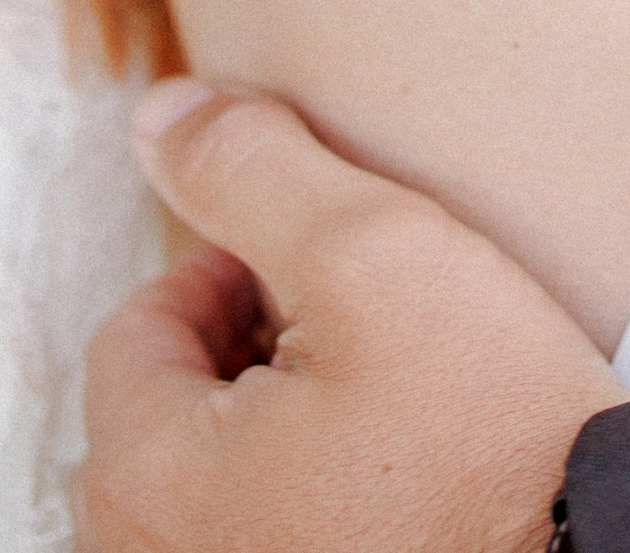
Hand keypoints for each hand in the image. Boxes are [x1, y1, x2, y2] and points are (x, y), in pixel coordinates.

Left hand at [76, 79, 623, 552]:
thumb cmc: (490, 443)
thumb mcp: (377, 254)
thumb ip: (252, 171)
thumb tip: (160, 119)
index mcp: (145, 484)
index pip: (139, 327)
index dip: (238, 269)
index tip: (331, 273)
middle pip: (167, 414)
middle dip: (250, 355)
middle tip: (362, 339)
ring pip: (214, 488)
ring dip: (278, 434)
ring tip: (386, 412)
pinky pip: (261, 545)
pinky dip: (309, 508)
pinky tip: (397, 488)